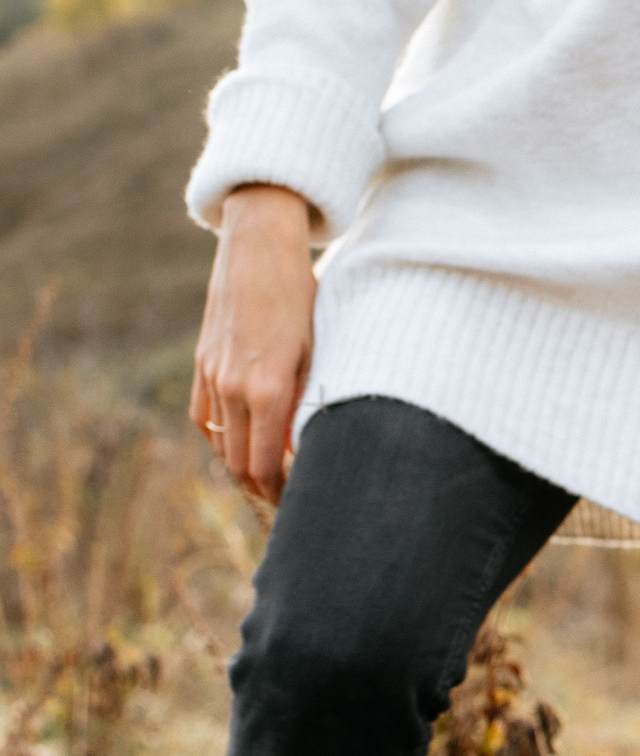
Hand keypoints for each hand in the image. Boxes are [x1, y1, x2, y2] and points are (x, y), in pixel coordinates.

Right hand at [190, 184, 317, 502]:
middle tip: (290, 507)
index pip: (266, 467)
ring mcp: (212, 375)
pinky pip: (204, 418)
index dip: (282, 495)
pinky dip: (222, 441)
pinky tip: (242, 446)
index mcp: (267, 389)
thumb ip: (310, 403)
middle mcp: (233, 388)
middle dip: (264, 491)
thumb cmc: (305, 298)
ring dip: (243, 468)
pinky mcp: (202, 363)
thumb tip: (307, 451)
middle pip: (240, 465)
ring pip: (221, 445)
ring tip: (270, 483)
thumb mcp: (320, 352)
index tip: (301, 507)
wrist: (260, 248)